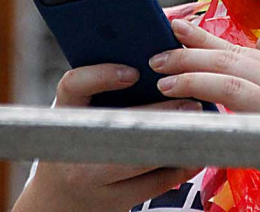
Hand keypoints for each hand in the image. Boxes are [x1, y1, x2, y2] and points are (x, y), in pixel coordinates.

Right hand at [10, 63, 202, 211]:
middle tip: (192, 101)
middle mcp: (74, 147)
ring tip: (199, 124)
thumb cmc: (80, 143)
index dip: (101, 76)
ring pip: (142, 158)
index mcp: (64, 115)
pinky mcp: (114, 201)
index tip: (133, 72)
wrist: (61, 198)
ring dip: (177, 140)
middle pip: (119, 127)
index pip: (73, 86)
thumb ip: (106, 92)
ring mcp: (92, 178)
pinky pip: (154, 184)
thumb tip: (159, 63)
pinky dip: (179, 166)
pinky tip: (195, 153)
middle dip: (161, 114)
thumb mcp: (81, 115)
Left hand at [150, 18, 259, 116]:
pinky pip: (232, 92)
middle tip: (157, 50)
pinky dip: (202, 85)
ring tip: (161, 72)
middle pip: (230, 52)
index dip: (206, 37)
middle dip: (190, 48)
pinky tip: (179, 90)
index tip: (176, 28)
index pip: (240, 48)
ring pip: (228, 67)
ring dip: (189, 67)